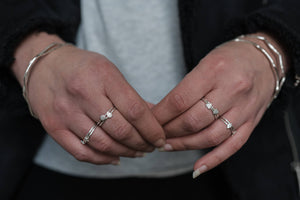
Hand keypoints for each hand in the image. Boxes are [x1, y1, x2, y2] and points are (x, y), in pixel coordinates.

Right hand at [12, 33, 164, 164]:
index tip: (160, 138)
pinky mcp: (54, 127)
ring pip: (103, 144)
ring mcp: (66, 112)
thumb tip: (155, 119)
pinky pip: (82, 152)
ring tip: (137, 152)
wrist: (44, 66)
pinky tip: (116, 158)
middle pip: (121, 130)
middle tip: (151, 146)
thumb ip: (131, 96)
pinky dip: (103, 159)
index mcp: (102, 76)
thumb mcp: (110, 71)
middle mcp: (83, 94)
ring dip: (126, 152)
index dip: (152, 129)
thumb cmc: (83, 67)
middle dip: (142, 143)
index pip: (135, 109)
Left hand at [152, 33, 286, 176]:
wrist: (265, 58)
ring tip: (167, 146)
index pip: (179, 100)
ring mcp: (244, 109)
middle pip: (192, 121)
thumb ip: (185, 87)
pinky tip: (197, 168)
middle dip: (169, 131)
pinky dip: (213, 159)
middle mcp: (231, 90)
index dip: (160, 115)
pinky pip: (232, 146)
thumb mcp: (205, 62)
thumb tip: (157, 110)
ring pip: (209, 137)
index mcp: (214, 70)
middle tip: (155, 134)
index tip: (148, 121)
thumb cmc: (229, 58)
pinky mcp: (252, 122)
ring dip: (184, 145)